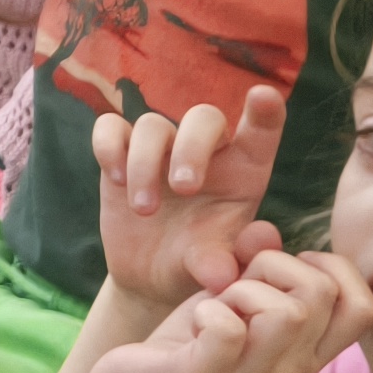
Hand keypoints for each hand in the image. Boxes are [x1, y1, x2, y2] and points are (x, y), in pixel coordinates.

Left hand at [92, 247, 372, 372]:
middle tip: (238, 289)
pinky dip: (208, 310)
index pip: (365, 307)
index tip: (288, 269)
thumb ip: (260, 261)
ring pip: (286, 311)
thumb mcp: (239, 292)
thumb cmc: (199, 336)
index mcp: (313, 348)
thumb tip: (265, 231)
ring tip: (219, 307)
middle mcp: (296, 366)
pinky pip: (229, 329)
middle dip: (274, 268)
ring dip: (242, 291)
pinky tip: (196, 323)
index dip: (333, 269)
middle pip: (320, 293)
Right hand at [93, 87, 289, 307]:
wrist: (153, 276)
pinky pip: (110, 127)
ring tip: (144, 210)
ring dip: (144, 164)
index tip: (264, 96)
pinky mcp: (121, 154)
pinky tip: (115, 179)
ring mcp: (161, 150)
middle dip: (192, 148)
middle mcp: (206, 152)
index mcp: (243, 172)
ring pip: (152, 125)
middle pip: (204, 118)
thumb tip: (221, 275)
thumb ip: (222, 263)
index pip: (260, 132)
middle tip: (183, 189)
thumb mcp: (215, 269)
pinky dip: (108, 146)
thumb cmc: (198, 266)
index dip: (264, 111)